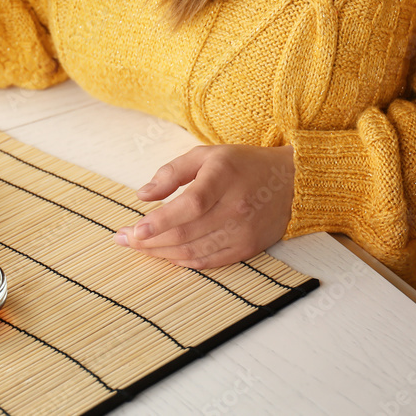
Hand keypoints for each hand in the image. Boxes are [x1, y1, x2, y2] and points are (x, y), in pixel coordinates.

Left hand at [113, 145, 294, 268]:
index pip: (189, 205)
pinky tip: (165, 254)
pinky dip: (183, 261)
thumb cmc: (242, 165)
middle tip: (123, 239)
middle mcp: (236, 207)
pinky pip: (209, 261)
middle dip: (150, 240)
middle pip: (187, 232)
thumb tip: (142, 195)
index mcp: (224, 177)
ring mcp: (244, 231)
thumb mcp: (206, 155)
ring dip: (161, 253)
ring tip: (138, 247)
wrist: (292, 182)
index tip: (134, 230)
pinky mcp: (249, 247)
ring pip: (194, 251)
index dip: (160, 221)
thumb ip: (171, 172)